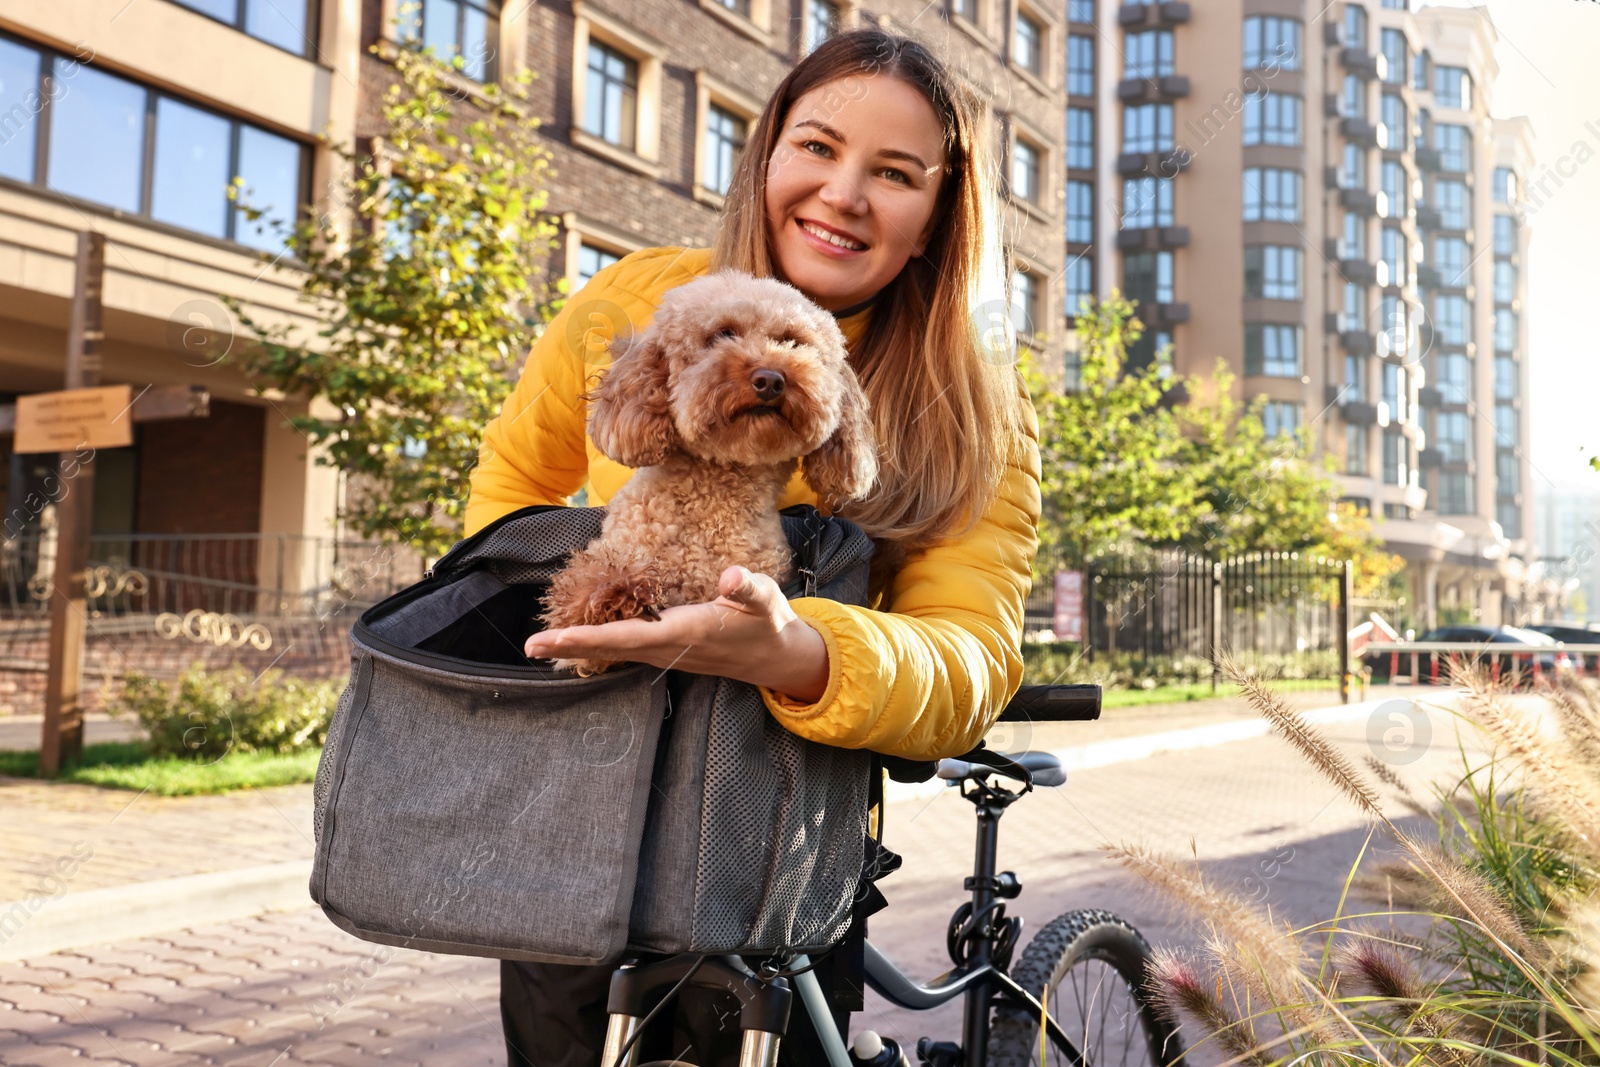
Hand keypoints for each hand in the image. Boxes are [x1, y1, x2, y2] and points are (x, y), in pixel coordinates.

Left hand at [523, 566, 831, 702]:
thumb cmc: (768, 624)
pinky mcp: (666, 650)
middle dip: (570, 647)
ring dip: (578, 648)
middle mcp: (668, 649)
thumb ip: (747, 588)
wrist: (777, 659)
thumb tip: (729, 576)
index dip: (591, 637)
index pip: (629, 637)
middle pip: (610, 649)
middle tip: (530, 648)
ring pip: (614, 652)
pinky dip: (596, 646)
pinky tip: (576, 642)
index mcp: (685, 633)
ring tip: (540, 645)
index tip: (557, 637)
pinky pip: (623, 650)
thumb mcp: (765, 601)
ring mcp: (665, 653)